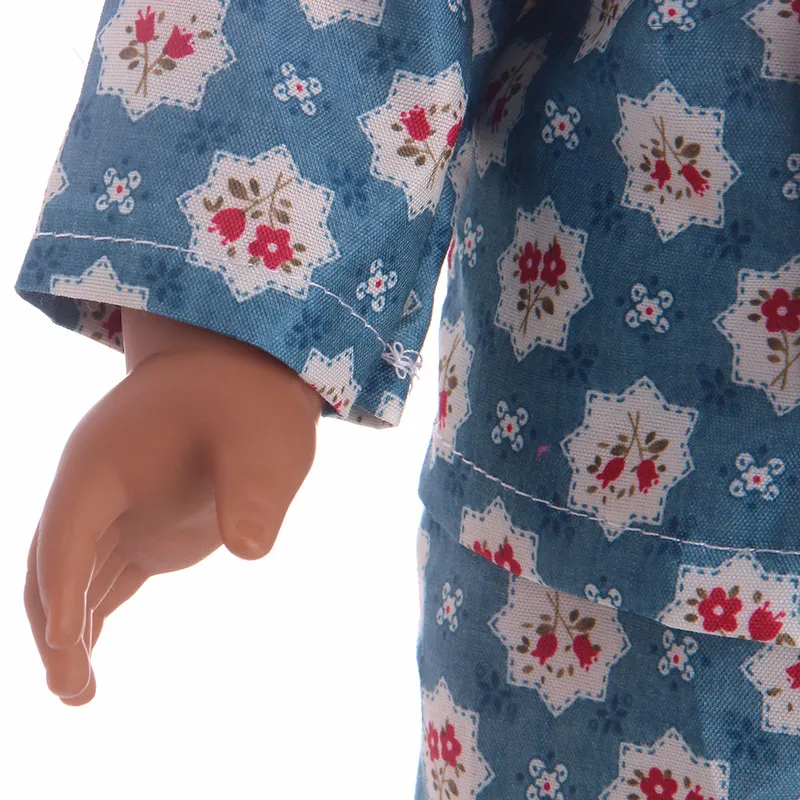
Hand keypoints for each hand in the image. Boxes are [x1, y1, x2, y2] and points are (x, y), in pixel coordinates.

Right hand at [24, 311, 322, 705]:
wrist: (244, 376)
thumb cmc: (250, 400)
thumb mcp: (261, 438)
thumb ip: (252, 489)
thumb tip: (250, 548)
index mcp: (104, 460)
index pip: (68, 530)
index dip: (64, 584)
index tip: (67, 643)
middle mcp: (97, 490)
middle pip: (56, 564)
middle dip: (55, 625)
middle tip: (72, 685)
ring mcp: (117, 511)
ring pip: (73, 577)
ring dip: (69, 632)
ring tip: (78, 693)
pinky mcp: (145, 530)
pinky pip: (103, 577)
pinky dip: (92, 615)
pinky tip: (86, 655)